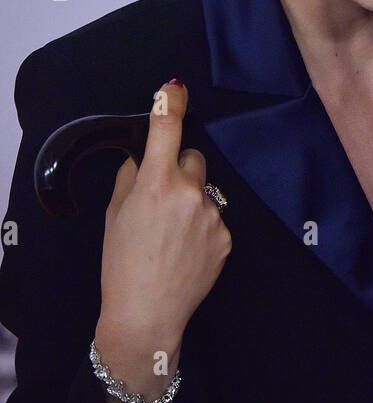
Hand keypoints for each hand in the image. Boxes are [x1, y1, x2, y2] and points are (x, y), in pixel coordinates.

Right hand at [95, 81, 230, 398]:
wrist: (147, 313)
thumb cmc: (122, 264)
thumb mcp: (115, 214)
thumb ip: (133, 177)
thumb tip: (147, 156)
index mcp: (156, 184)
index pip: (167, 130)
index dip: (170, 104)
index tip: (174, 88)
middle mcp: (190, 194)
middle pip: (192, 158)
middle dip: (178, 168)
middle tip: (160, 199)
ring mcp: (213, 216)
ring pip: (205, 188)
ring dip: (191, 198)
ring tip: (172, 233)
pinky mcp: (227, 237)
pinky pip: (215, 215)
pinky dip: (202, 224)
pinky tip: (186, 248)